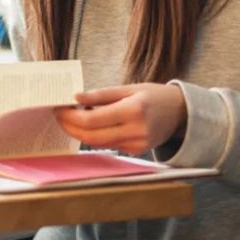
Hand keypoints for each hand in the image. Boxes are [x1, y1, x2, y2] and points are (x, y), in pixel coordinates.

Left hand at [56, 83, 186, 154]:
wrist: (180, 112)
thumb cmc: (153, 96)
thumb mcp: (129, 88)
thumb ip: (101, 94)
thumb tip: (75, 97)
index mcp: (133, 111)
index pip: (92, 120)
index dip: (71, 116)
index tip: (59, 107)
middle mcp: (136, 131)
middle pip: (90, 136)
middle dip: (70, 127)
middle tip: (59, 115)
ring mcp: (136, 144)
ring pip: (97, 143)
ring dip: (79, 132)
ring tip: (70, 117)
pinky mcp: (136, 151)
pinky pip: (108, 145)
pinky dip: (94, 135)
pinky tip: (89, 124)